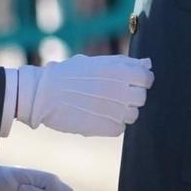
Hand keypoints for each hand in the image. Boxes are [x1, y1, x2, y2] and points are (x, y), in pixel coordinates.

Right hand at [14, 54, 153, 136]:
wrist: (43, 94)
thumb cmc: (67, 75)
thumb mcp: (95, 62)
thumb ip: (124, 63)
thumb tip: (147, 64)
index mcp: (119, 71)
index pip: (147, 78)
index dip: (139, 80)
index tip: (129, 81)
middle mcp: (120, 90)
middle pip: (141, 97)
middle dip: (131, 96)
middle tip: (112, 95)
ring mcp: (115, 111)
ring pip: (133, 115)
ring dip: (122, 111)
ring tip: (102, 106)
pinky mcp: (107, 128)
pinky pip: (120, 128)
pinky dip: (112, 124)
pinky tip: (97, 116)